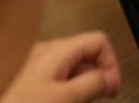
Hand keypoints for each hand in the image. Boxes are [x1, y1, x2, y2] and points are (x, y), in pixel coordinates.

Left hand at [0, 33, 120, 102]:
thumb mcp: (65, 98)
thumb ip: (92, 84)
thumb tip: (109, 77)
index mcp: (57, 50)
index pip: (98, 41)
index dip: (111, 64)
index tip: (112, 88)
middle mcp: (45, 52)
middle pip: (85, 55)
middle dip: (97, 77)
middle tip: (101, 97)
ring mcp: (34, 66)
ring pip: (70, 69)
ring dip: (81, 86)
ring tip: (81, 101)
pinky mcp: (26, 81)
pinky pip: (55, 79)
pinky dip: (66, 91)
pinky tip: (62, 102)